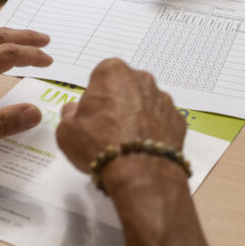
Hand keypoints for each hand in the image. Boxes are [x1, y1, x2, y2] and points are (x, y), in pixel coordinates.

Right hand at [56, 58, 185, 172]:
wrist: (140, 173)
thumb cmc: (99, 144)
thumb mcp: (66, 130)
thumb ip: (69, 114)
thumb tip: (73, 110)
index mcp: (113, 72)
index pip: (101, 75)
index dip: (94, 95)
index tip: (90, 113)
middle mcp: (142, 79)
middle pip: (125, 87)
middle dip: (117, 102)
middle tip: (106, 128)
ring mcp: (163, 99)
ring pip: (145, 104)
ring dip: (136, 116)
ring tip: (124, 143)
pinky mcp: (178, 120)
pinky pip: (161, 122)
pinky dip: (153, 131)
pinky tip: (142, 149)